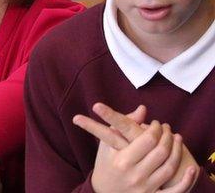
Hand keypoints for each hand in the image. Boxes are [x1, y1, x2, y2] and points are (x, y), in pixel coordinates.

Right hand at [74, 103, 197, 191]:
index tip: (156, 123)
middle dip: (167, 136)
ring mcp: (145, 187)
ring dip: (177, 151)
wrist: (102, 191)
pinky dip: (186, 181)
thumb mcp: (106, 144)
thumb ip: (122, 125)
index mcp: (122, 160)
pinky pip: (174, 191)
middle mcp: (135, 174)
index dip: (156, 129)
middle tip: (167, 128)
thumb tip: (142, 109)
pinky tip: (191, 169)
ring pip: (169, 167)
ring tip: (177, 139)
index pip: (148, 140)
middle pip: (161, 152)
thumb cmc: (105, 164)